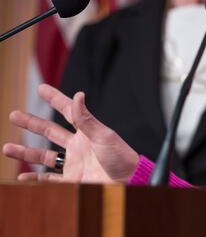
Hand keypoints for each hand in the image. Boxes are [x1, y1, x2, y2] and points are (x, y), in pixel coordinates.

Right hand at [3, 84, 138, 182]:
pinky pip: (48, 179)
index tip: (42, 88)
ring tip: (6, 147)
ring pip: (43, 156)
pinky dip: (34, 179)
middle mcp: (78, 145)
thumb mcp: (104, 135)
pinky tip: (21, 177)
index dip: (55, 99)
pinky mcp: (72, 180)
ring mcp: (73, 162)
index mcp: (87, 131)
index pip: (68, 111)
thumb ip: (87, 119)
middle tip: (13, 115)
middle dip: (32, 124)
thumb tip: (78, 95)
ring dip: (25, 152)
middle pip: (50, 132)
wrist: (129, 181)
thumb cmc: (121, 157)